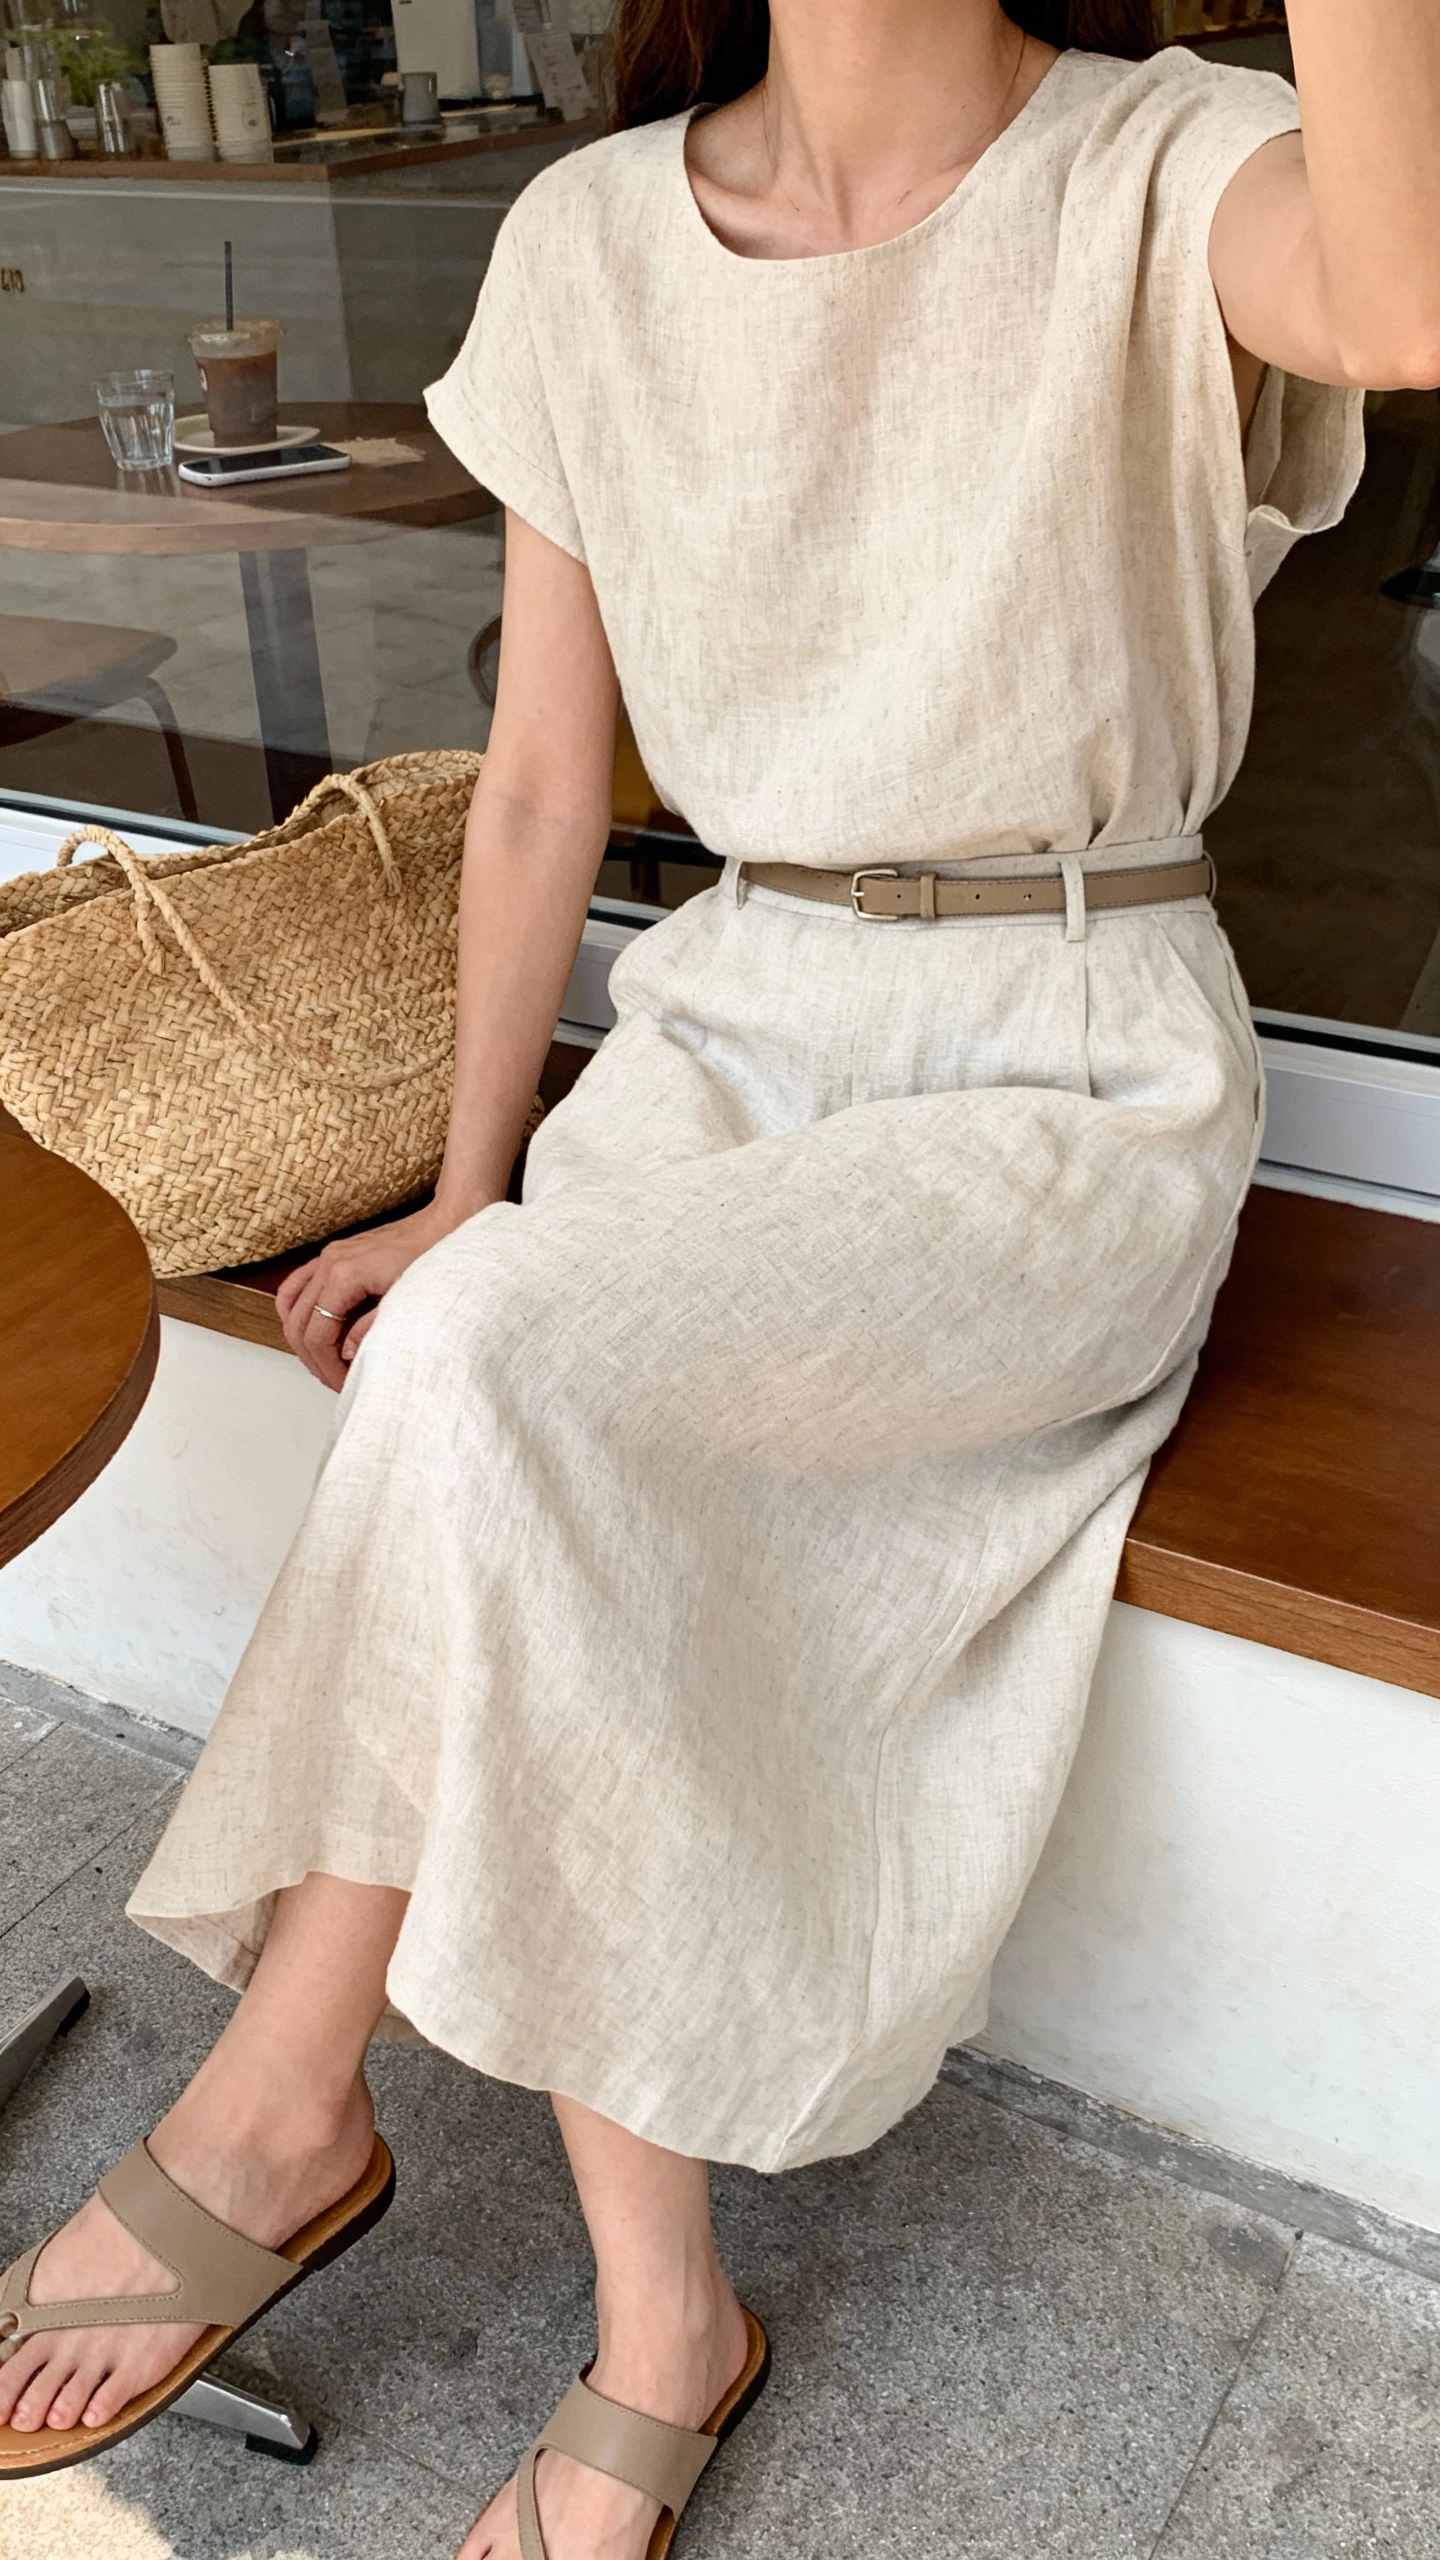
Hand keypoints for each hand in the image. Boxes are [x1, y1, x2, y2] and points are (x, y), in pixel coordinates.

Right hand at [276, 1199, 479, 1389]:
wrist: (450, 1219)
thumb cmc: (438, 1253)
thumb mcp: (410, 1302)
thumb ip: (373, 1330)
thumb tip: (346, 1355)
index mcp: (344, 1275)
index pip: (316, 1336)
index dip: (328, 1369)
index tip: (346, 1384)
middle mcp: (330, 1263)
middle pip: (298, 1325)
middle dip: (316, 1361)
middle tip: (338, 1381)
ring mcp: (329, 1256)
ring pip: (290, 1307)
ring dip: (302, 1339)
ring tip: (327, 1362)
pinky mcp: (335, 1255)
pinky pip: (298, 1285)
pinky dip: (298, 1311)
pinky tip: (314, 1329)